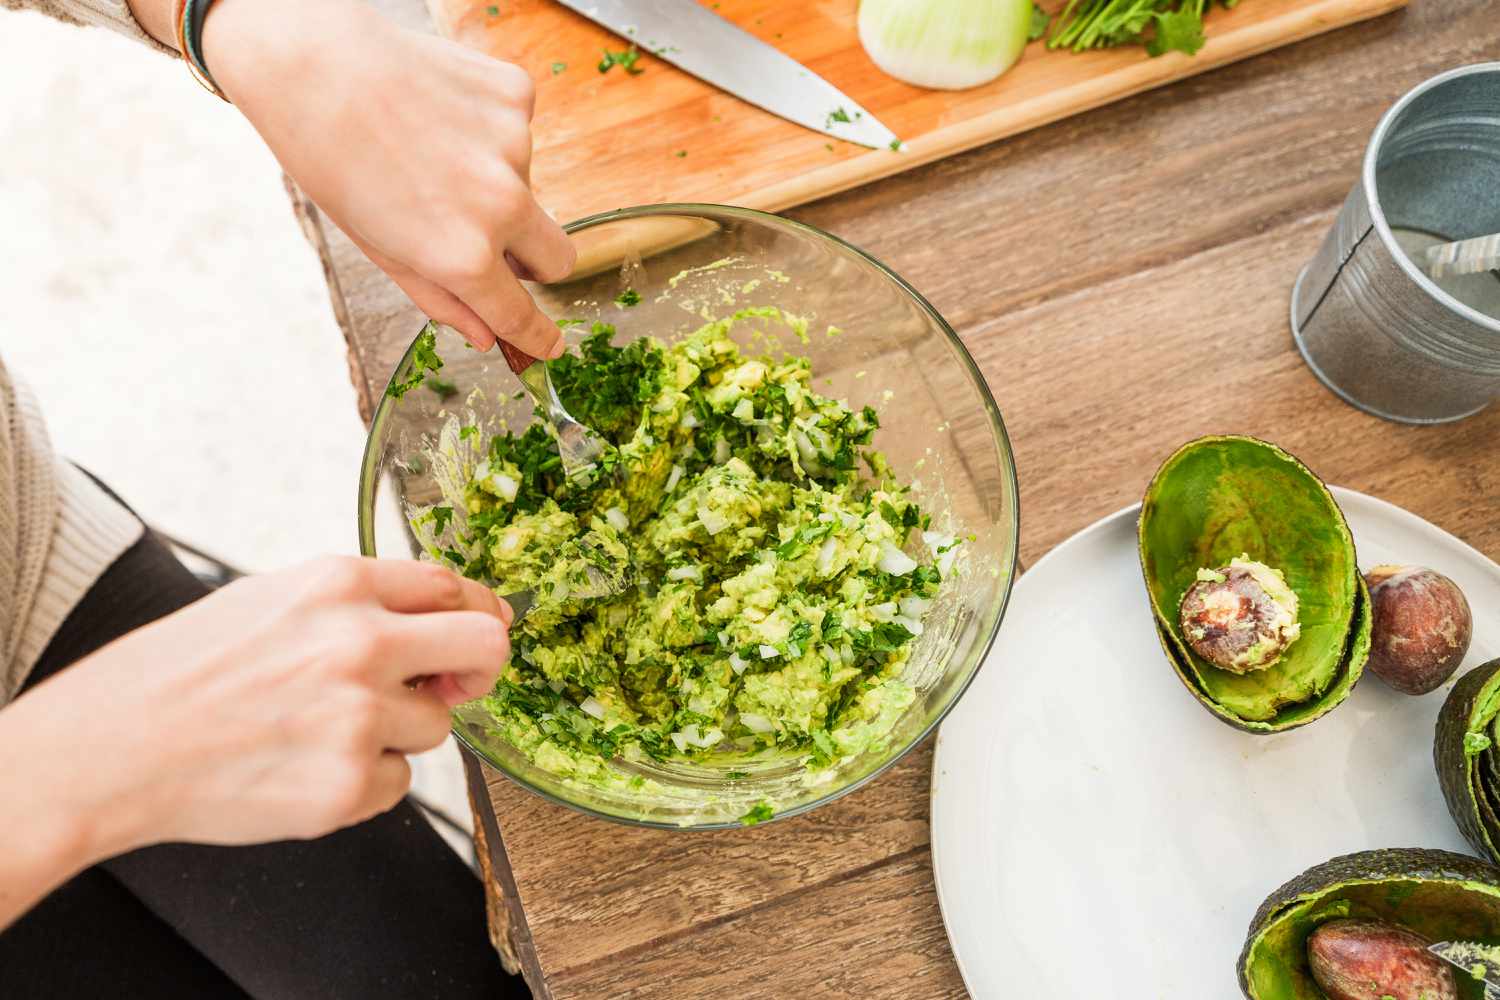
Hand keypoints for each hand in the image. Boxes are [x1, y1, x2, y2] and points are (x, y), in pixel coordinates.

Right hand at [10, 557, 510, 856]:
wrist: (112, 747)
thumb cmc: (185, 670)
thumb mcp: (274, 598)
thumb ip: (361, 602)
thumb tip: (449, 614)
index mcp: (339, 584)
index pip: (454, 587)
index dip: (476, 613)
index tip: (478, 633)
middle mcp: (358, 643)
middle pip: (485, 646)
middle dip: (479, 669)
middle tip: (452, 686)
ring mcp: (356, 716)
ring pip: (437, 726)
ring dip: (399, 732)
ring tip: (323, 730)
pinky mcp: (347, 784)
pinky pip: (399, 783)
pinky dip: (364, 781)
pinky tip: (305, 767)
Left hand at [205, 0, 573, 356]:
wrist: (311, 61)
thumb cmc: (330, 157)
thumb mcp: (377, 247)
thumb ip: (439, 297)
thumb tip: (485, 334)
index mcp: (462, 255)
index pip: (521, 313)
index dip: (537, 334)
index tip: (549, 345)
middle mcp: (501, 204)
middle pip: (557, 258)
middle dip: (535, 263)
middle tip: (494, 244)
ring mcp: (516, 147)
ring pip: (529, 187)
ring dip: (495, 181)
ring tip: (430, 151)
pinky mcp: (516, 96)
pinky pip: (519, 131)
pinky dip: (489, 131)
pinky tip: (441, 113)